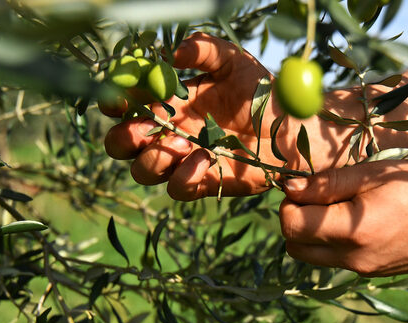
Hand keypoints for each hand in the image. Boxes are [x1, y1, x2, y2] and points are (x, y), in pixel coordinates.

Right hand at [104, 33, 353, 200]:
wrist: (292, 126)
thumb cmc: (261, 91)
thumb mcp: (233, 61)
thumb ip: (203, 50)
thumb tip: (172, 55)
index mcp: (169, 101)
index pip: (126, 104)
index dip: (114, 103)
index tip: (118, 99)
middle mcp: (169, 132)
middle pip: (122, 145)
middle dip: (123, 139)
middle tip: (141, 129)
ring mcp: (183, 159)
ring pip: (143, 170)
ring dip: (154, 158)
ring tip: (183, 143)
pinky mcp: (203, 181)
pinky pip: (177, 188)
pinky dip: (183, 176)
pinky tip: (205, 158)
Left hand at [280, 160, 407, 276]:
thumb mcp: (374, 174)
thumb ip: (327, 182)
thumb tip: (288, 186)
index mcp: (353, 231)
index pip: (291, 224)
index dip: (289, 201)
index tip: (305, 185)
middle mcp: (354, 258)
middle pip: (294, 244)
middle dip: (294, 218)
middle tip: (318, 195)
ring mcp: (363, 270)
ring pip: (311, 255)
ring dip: (310, 232)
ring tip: (337, 206)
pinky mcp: (372, 272)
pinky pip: (335, 259)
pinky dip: (332, 240)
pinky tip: (357, 219)